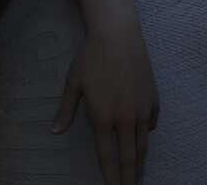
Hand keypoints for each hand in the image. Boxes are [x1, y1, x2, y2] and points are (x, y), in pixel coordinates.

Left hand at [52, 17, 159, 184]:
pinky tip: (141, 139)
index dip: (109, 175)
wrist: (118, 37)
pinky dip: (145, 135)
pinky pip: (150, 125)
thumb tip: (54, 131)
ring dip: (140, 162)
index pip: (107, 155)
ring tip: (137, 176)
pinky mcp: (154, 101)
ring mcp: (143, 111)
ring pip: (142, 144)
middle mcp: (125, 119)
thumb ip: (65, 111)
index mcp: (102, 117)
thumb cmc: (90, 59)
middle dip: (129, 178)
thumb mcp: (72, 84)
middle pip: (129, 157)